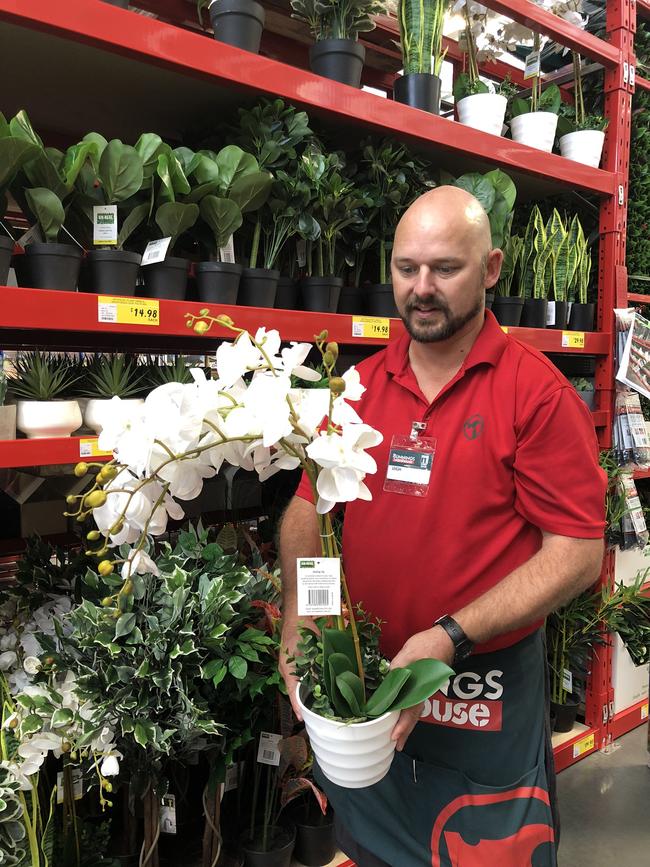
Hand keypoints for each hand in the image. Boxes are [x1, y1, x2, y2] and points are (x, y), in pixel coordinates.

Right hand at [279, 617, 318, 721]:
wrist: (296, 620)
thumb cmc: (296, 634)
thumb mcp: (303, 651)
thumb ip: (309, 666)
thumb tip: (318, 679)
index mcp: (287, 670)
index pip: (292, 692)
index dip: (297, 706)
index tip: (301, 717)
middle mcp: (290, 672)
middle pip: (297, 691)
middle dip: (304, 703)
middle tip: (314, 714)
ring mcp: (294, 668)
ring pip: (302, 685)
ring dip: (310, 693)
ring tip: (320, 705)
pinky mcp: (300, 664)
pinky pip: (306, 676)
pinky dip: (312, 682)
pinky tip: (322, 687)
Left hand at [389, 626, 454, 751]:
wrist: (447, 638)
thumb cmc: (429, 645)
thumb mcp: (409, 652)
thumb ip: (398, 666)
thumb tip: (388, 679)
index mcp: (420, 687)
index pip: (410, 711)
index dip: (402, 725)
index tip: (395, 738)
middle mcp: (423, 691)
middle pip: (413, 715)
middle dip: (405, 731)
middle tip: (397, 746)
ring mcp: (424, 688)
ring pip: (414, 709)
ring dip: (406, 722)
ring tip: (398, 734)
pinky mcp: (424, 683)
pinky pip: (415, 701)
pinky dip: (408, 710)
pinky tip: (402, 711)